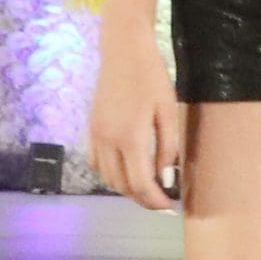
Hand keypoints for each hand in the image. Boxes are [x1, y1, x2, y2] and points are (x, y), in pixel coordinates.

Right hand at [90, 41, 182, 210]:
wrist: (123, 52)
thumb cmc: (152, 78)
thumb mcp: (168, 111)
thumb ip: (168, 148)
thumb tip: (167, 179)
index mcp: (130, 137)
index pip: (141, 184)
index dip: (155, 201)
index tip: (170, 207)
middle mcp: (108, 141)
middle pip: (122, 186)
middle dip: (142, 198)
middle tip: (162, 200)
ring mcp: (95, 136)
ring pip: (107, 178)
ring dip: (126, 189)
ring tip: (148, 187)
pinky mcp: (90, 129)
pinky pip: (96, 164)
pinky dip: (110, 174)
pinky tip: (127, 170)